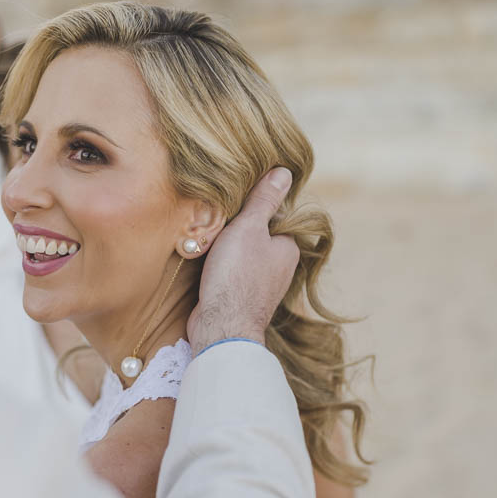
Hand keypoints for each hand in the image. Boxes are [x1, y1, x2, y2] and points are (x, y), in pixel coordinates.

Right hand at [188, 168, 298, 353]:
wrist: (221, 325)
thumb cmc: (236, 275)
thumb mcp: (249, 228)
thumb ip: (264, 201)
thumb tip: (284, 171)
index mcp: (288, 249)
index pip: (274, 218)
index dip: (252, 211)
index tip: (233, 209)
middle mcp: (280, 269)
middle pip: (257, 239)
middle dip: (238, 233)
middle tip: (217, 226)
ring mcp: (262, 287)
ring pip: (243, 258)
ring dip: (226, 252)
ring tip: (209, 246)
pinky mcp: (242, 301)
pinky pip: (232, 277)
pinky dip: (221, 271)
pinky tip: (207, 269)